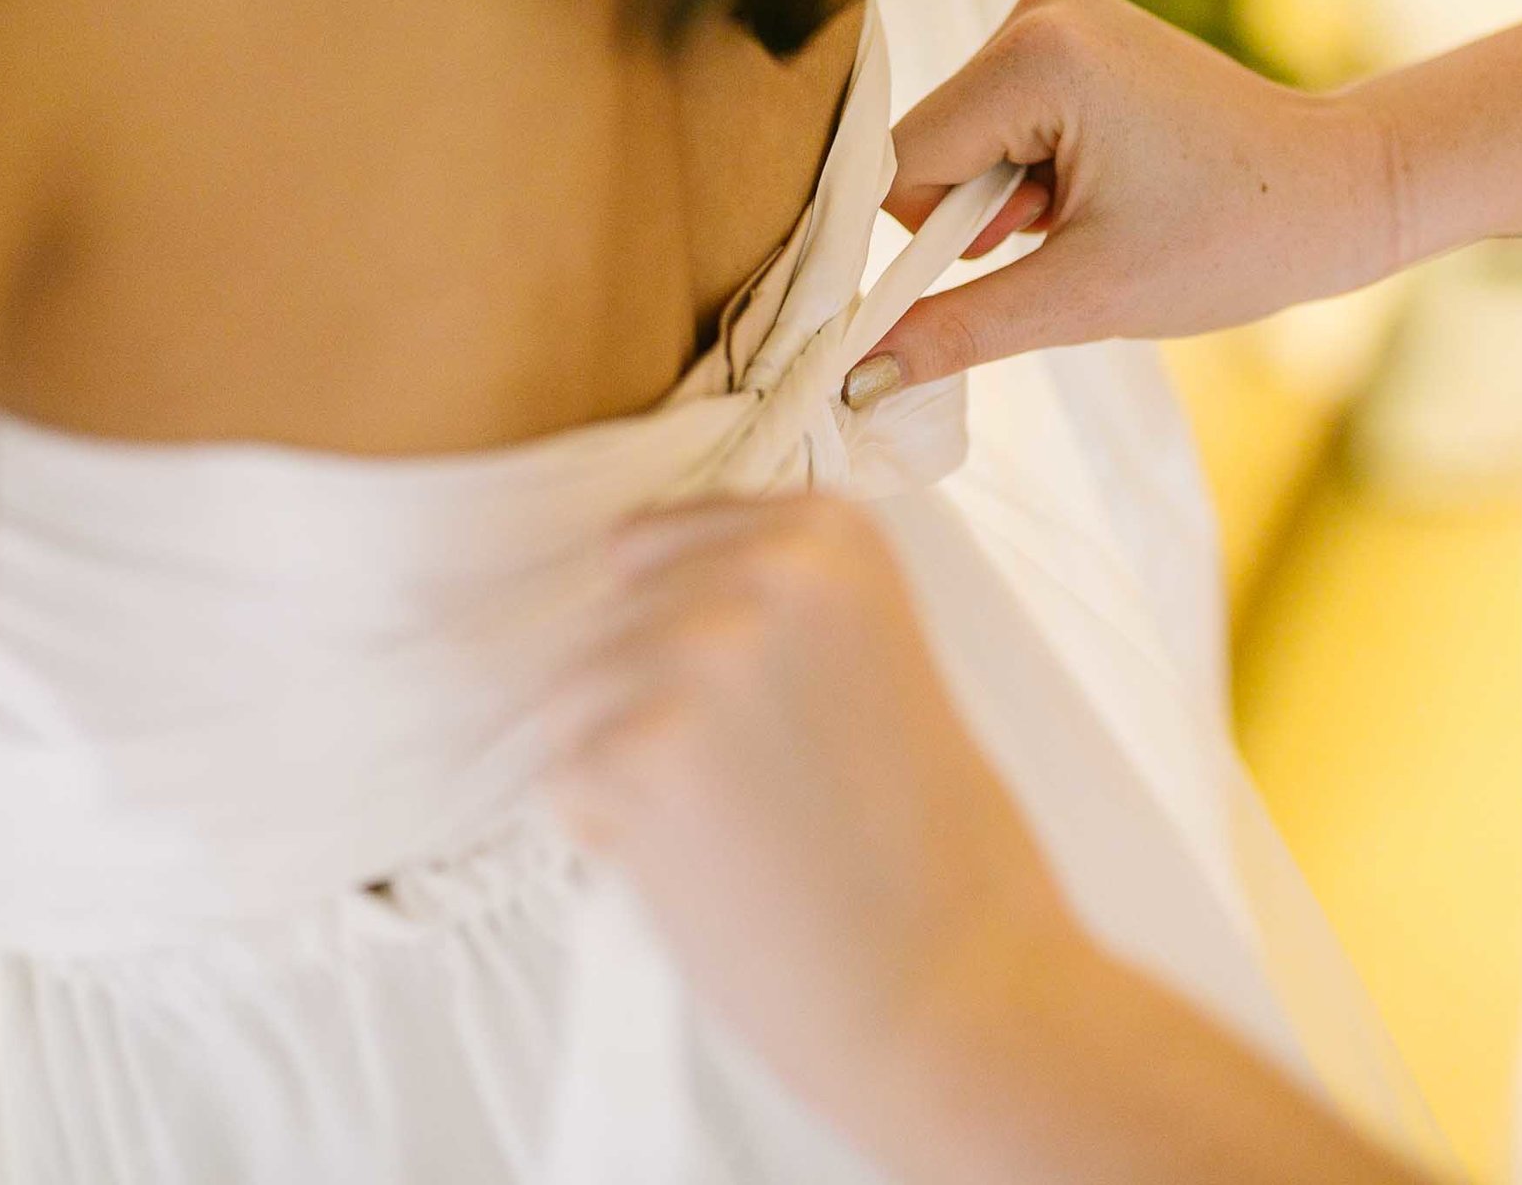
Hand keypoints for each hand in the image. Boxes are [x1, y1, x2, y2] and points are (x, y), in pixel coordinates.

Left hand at [546, 494, 1085, 1103]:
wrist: (955, 989)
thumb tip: (622, 565)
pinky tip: (710, 866)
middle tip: (763, 787)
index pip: (655, 540)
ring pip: (574, 697)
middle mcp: (761, 569)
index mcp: (828, 532)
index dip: (683, 636)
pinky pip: (566, 780)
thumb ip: (771, 602)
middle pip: (610, 618)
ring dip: (628, 770)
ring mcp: (696, 653)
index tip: (765, 708)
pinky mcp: (638, 751)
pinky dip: (614, 836)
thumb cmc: (926, 846)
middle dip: (653, 704)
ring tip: (740, 827)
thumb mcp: (873, 656)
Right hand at [859, 0, 1403, 390]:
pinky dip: (1028, 168)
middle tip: (1070, 237)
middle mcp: (1039, 9)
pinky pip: (996, 116)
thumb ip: (957, 327)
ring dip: (1005, 197)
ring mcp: (1056, 9)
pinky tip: (1096, 184)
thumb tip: (856, 375)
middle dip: (977, 216)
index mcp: (1037, 56)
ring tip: (1093, 212)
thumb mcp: (1083, 298)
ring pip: (959, 136)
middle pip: (927, 146)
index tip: (991, 274)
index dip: (928, 242)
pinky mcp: (1072, 29)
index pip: (902, 166)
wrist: (1336, 192)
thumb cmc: (1232, 241)